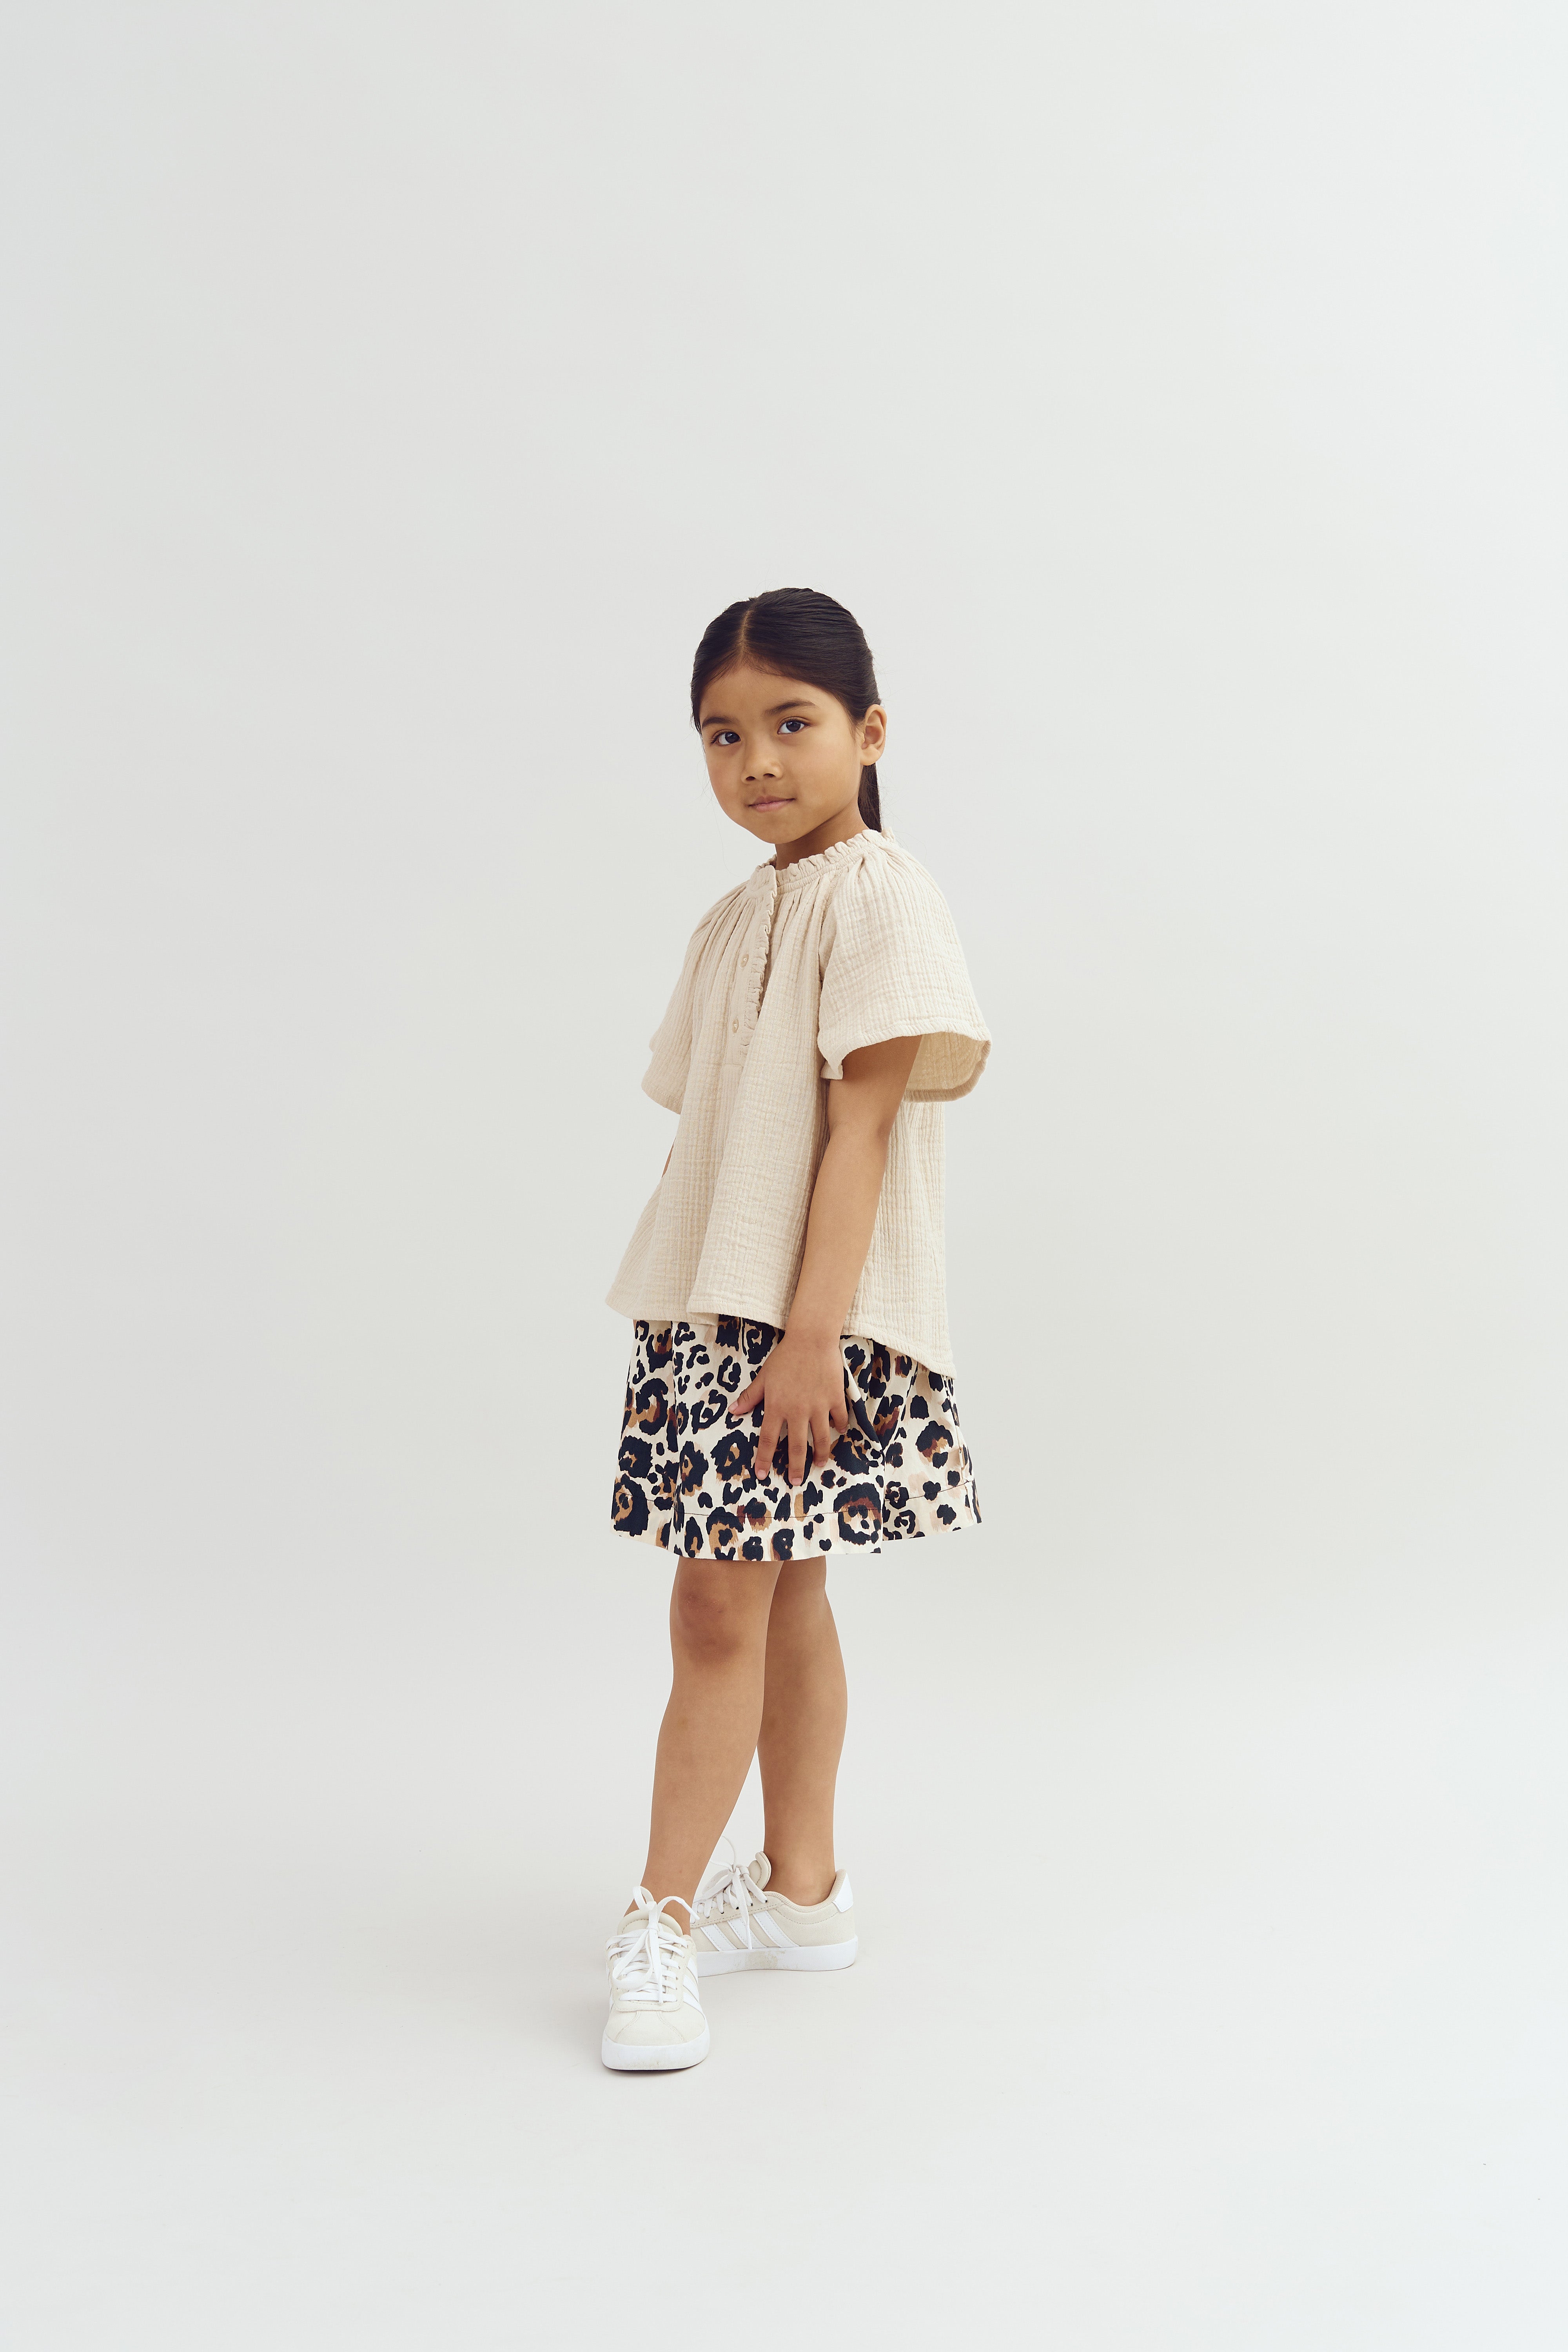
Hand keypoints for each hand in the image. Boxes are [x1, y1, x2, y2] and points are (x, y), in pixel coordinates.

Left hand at [731, 1331, 849, 1487]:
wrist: (811, 1339)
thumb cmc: (784, 1357)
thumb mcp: (764, 1377)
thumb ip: (750, 1396)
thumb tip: (733, 1411)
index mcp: (777, 1407)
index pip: (768, 1439)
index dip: (764, 1458)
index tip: (762, 1474)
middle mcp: (798, 1411)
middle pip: (796, 1446)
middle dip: (796, 1467)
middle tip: (796, 1481)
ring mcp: (819, 1406)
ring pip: (821, 1438)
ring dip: (821, 1454)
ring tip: (820, 1464)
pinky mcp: (835, 1398)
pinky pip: (839, 1418)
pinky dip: (839, 1427)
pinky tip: (838, 1432)